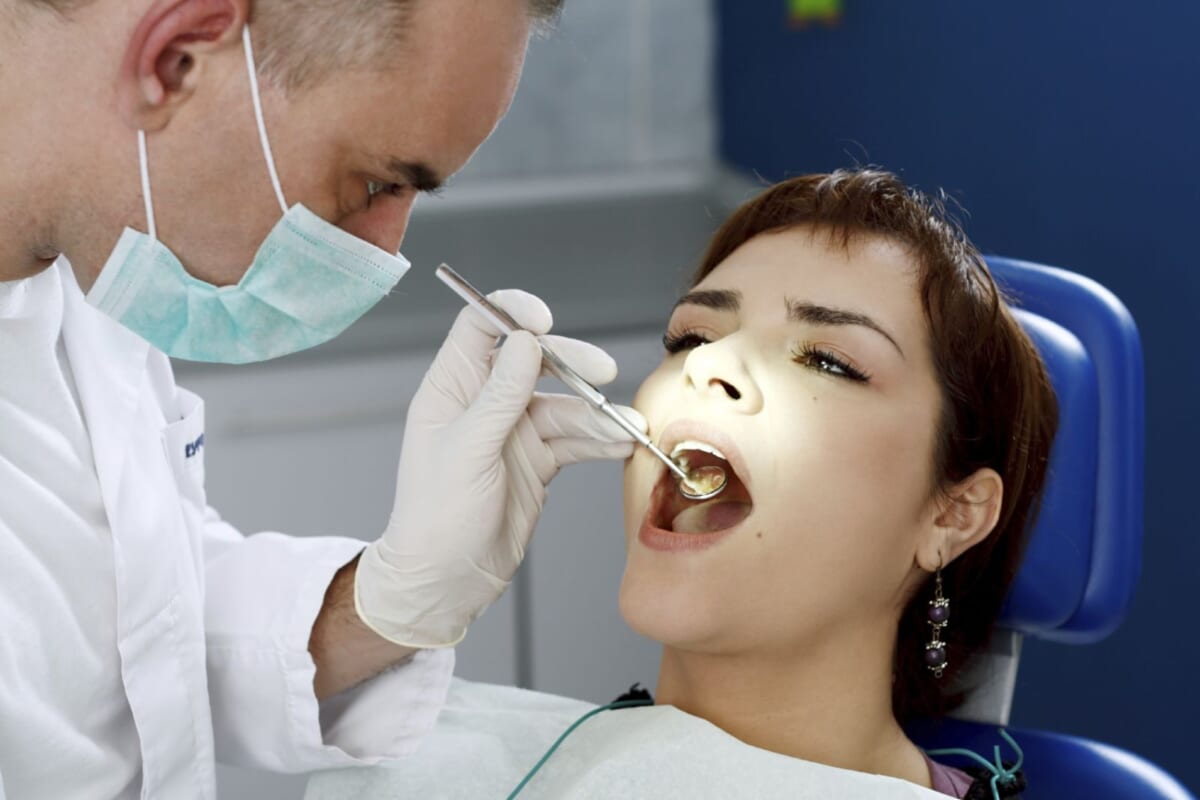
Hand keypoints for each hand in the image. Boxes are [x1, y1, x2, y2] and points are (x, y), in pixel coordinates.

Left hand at [354, 290, 642, 647]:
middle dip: (572, 365)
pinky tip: (622, 445)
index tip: (545, 319)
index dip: (512, 313)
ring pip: (563, 405)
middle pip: (534, 361)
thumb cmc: (435, 519)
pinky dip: (600, 442)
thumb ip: (499, 397)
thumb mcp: (467, 452)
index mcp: (452, 389)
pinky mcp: (536, 462)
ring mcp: (512, 432)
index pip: (481, 327)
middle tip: (604, 375)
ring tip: (629, 427)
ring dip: (597, 415)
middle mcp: (483, 404)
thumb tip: (524, 342)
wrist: (445, 582)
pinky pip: (574, 441)